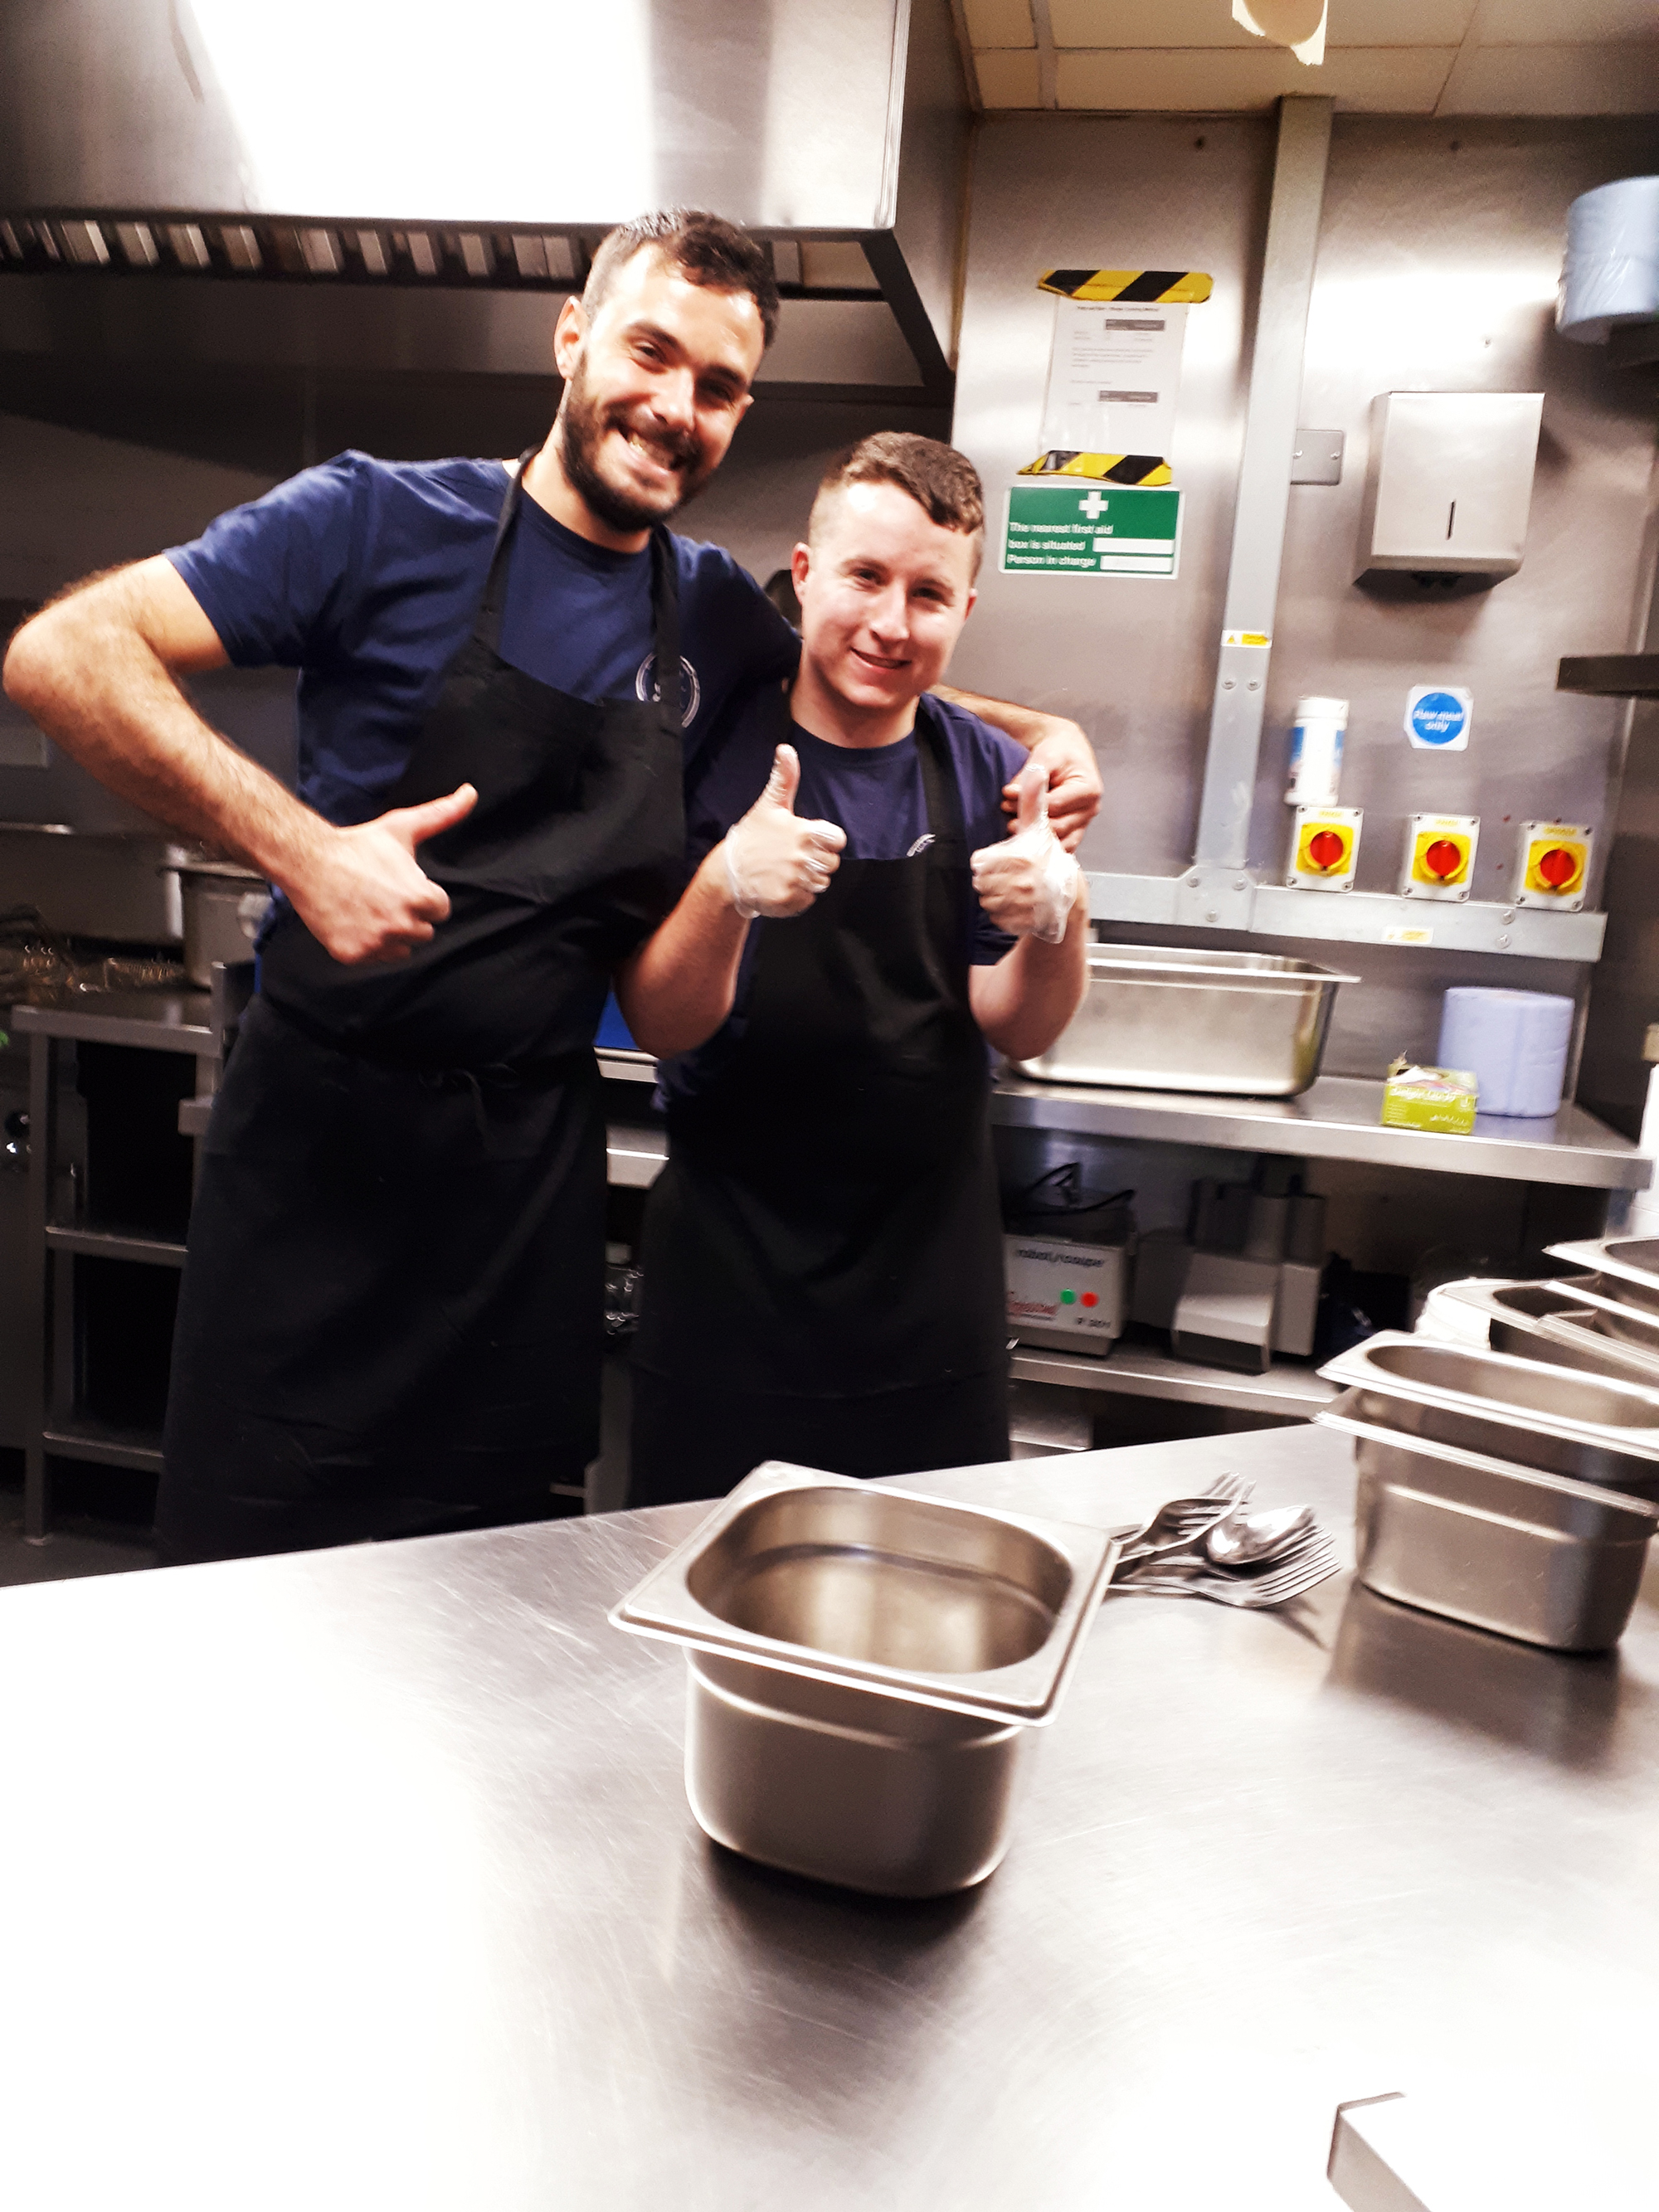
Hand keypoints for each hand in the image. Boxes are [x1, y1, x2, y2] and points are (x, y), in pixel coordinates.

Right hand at [283, 784, 476, 962]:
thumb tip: (470, 793)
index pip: (440, 911)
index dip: (423, 896)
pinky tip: (356, 921)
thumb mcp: (403, 827)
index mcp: (420, 898)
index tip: (402, 885)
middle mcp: (401, 925)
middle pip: (423, 932)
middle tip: (383, 895)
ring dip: (392, 934)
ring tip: (370, 908)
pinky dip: (368, 945)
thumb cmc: (357, 845)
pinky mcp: (354, 954)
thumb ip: (442, 815)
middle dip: (409, 915)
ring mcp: (376, 942)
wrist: (307, 861)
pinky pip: (376, 959)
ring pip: (402, 949)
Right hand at [721, 744, 845, 919]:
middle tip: (793, 858)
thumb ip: (784, 778)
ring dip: (807, 879)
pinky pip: (809, 899)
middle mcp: (801, 857)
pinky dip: (798, 896)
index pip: (837, 840)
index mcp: (802, 832)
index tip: (809, 841)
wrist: (729, 872)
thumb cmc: (752, 837)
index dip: (826, 841)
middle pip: (831, 863)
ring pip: (821, 882)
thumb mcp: (769, 805)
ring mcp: (795, 880)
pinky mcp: (788, 899)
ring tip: (786, 872)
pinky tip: (781, 885)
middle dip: (817, 861)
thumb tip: (786, 749)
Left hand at [973, 762, 1081, 944]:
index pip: (981, 863)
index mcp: (1025, 857)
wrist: (1069, 895)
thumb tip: (1036, 771)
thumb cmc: (1050, 858)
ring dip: (995, 898)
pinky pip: (998, 919)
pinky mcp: (1025, 922)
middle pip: (982, 883)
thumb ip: (1034, 801)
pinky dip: (1002, 915)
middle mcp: (1026, 882)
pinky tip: (1016, 906)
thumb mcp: (1040, 827)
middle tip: (1006, 878)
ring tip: (1012, 891)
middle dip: (990, 881)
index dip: (988, 863)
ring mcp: (1026, 904)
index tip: (1003, 862)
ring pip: (987, 902)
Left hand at [1001, 722, 1099, 852]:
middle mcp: (1090, 810)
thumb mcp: (1045, 756)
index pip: (1056, 805)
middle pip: (1058, 827)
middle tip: (1008, 815)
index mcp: (1089, 789)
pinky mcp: (1074, 832)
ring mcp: (1084, 823)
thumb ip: (1030, 776)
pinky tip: (1026, 837)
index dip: (1030, 805)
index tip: (1007, 799)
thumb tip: (1011, 794)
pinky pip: (1060, 847)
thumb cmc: (1059, 752)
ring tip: (1015, 826)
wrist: (1067, 752)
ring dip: (1035, 837)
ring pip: (1059, 842)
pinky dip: (1042, 846)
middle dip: (1030, 822)